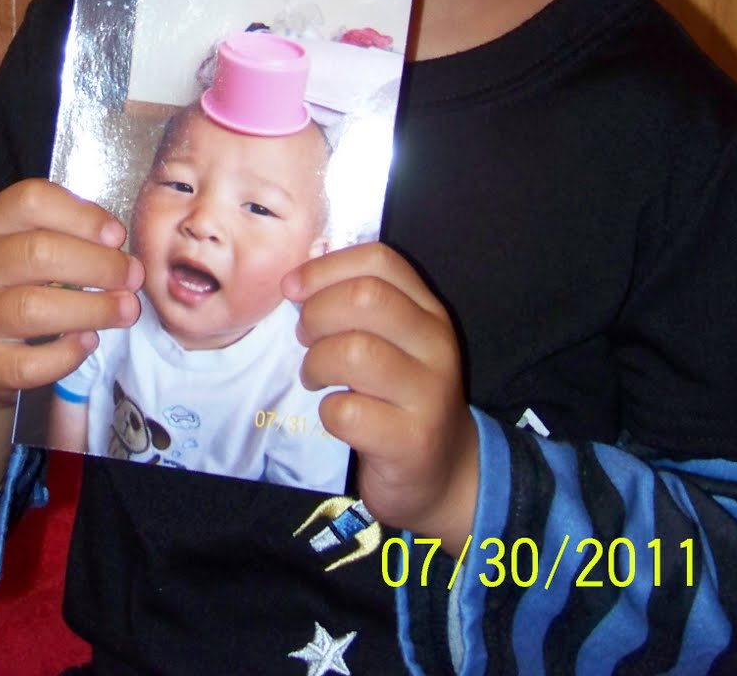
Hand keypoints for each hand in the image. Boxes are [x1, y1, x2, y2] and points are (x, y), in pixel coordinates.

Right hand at [0, 178, 142, 409]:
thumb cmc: (25, 281)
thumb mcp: (38, 242)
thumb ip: (72, 235)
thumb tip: (119, 247)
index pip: (31, 201)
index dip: (81, 215)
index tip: (117, 235)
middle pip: (38, 253)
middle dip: (98, 265)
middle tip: (134, 277)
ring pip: (32, 308)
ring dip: (92, 308)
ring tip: (126, 309)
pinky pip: (27, 363)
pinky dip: (66, 354)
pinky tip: (89, 342)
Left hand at [282, 243, 477, 547]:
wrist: (443, 474)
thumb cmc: (398, 398)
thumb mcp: (392, 343)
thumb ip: (357, 307)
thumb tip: (297, 280)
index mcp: (428, 311)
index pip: (379, 261)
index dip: (327, 268)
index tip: (293, 288)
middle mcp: (436, 344)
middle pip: (365, 298)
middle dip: (317, 313)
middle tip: (305, 338)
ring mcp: (429, 393)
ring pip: (354, 351)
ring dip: (317, 363)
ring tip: (315, 377)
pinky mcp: (413, 440)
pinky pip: (349, 411)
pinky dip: (328, 411)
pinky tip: (336, 415)